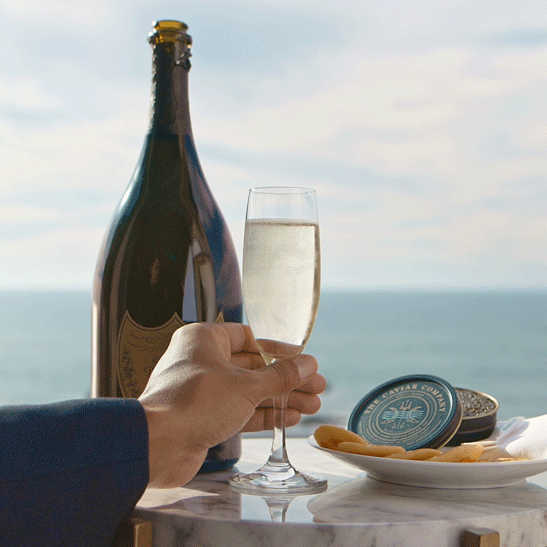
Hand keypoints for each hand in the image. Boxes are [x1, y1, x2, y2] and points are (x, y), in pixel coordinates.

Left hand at [138, 322, 325, 487]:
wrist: (157, 446)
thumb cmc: (195, 403)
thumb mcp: (246, 386)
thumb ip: (280, 375)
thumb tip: (308, 364)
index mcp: (204, 339)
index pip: (249, 337)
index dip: (278, 349)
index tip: (301, 359)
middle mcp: (202, 360)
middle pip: (253, 366)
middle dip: (286, 379)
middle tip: (316, 386)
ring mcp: (202, 390)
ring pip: (249, 390)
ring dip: (280, 398)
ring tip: (312, 405)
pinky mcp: (203, 416)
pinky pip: (239, 410)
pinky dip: (263, 414)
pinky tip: (289, 418)